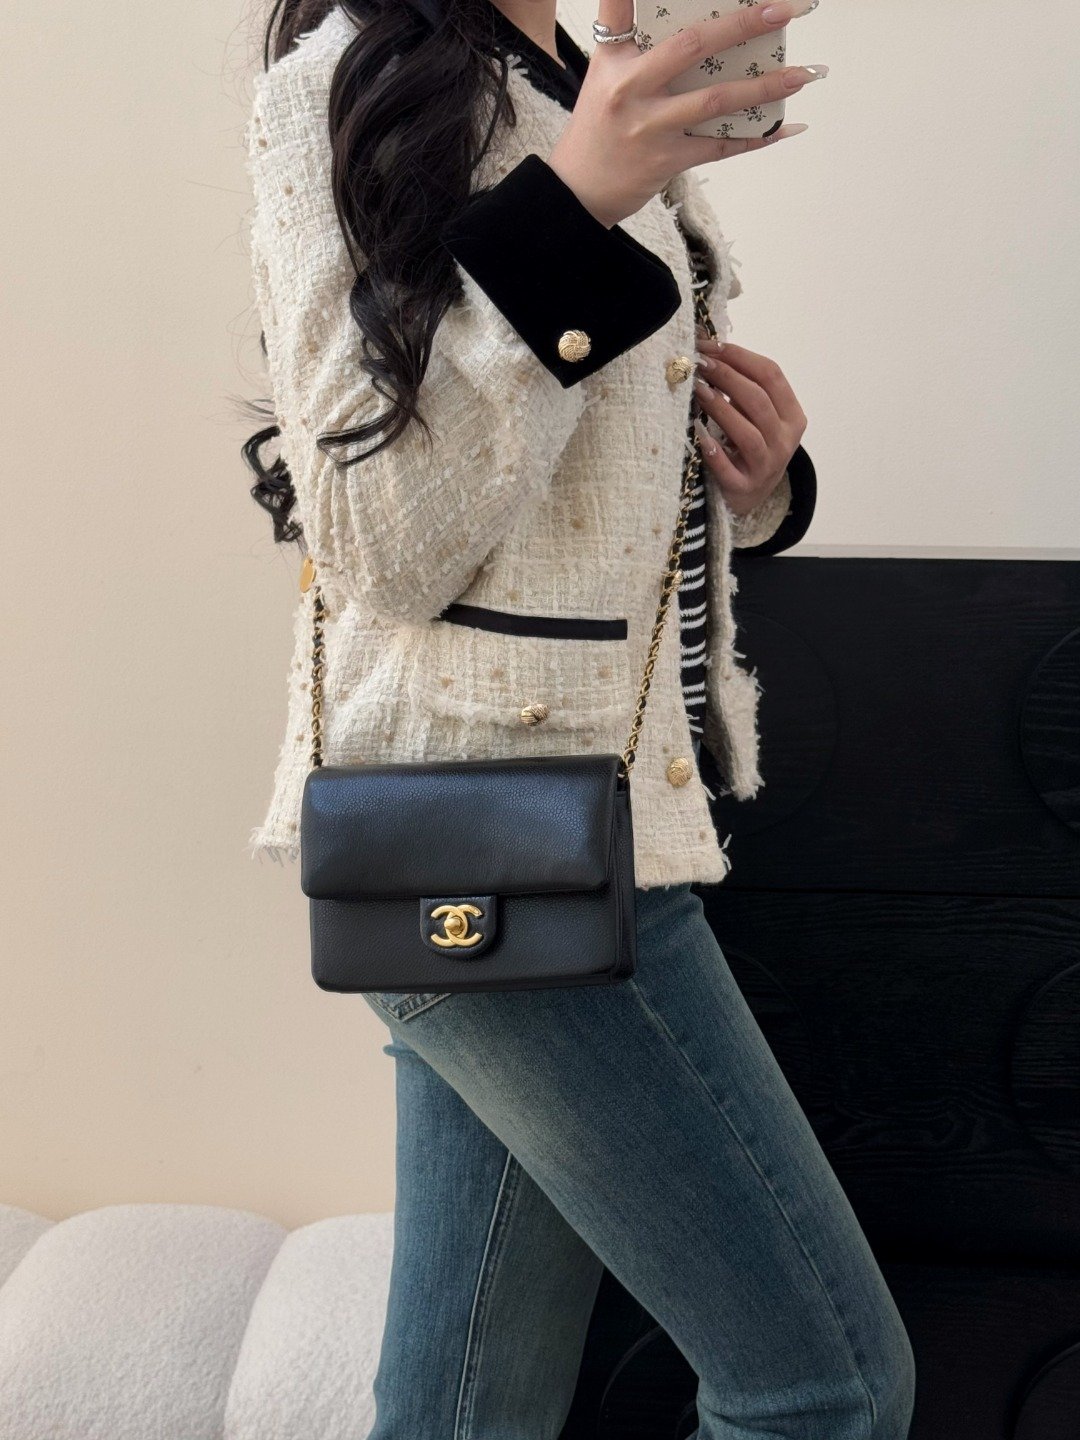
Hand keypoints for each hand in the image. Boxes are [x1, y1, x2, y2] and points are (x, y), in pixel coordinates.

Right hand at [546, 0, 822, 228]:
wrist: (578, 192)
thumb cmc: (598, 127)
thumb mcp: (604, 76)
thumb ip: (635, 44)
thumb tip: (696, 30)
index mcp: (614, 59)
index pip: (619, 7)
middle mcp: (631, 88)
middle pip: (693, 46)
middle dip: (742, 25)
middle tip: (783, 10)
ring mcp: (650, 126)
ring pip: (716, 99)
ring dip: (765, 86)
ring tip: (803, 74)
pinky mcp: (667, 161)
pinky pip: (720, 146)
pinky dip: (756, 139)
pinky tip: (785, 128)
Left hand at [691, 337, 806, 516]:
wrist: (750, 496)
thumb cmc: (749, 447)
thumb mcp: (757, 417)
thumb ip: (744, 388)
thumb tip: (710, 351)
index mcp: (792, 416)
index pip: (771, 376)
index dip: (740, 357)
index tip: (711, 346)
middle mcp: (785, 441)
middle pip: (759, 401)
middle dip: (727, 377)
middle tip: (700, 364)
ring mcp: (766, 467)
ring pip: (746, 432)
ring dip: (720, 407)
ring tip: (697, 389)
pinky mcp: (744, 488)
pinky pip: (727, 468)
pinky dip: (713, 450)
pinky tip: (696, 432)